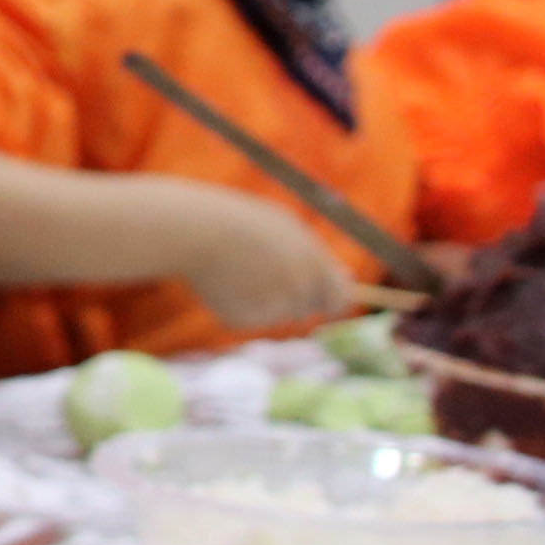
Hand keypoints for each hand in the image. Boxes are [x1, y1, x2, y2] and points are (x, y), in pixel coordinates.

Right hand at [167, 184, 354, 331]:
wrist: (195, 232)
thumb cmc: (245, 223)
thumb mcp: (289, 229)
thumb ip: (320, 258)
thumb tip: (348, 281)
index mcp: (314, 268)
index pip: (338, 300)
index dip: (331, 298)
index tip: (320, 293)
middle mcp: (297, 294)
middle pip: (306, 308)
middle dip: (293, 294)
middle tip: (265, 268)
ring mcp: (269, 310)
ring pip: (276, 313)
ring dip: (265, 298)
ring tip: (240, 268)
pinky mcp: (242, 321)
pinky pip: (250, 317)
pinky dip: (241, 305)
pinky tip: (225, 282)